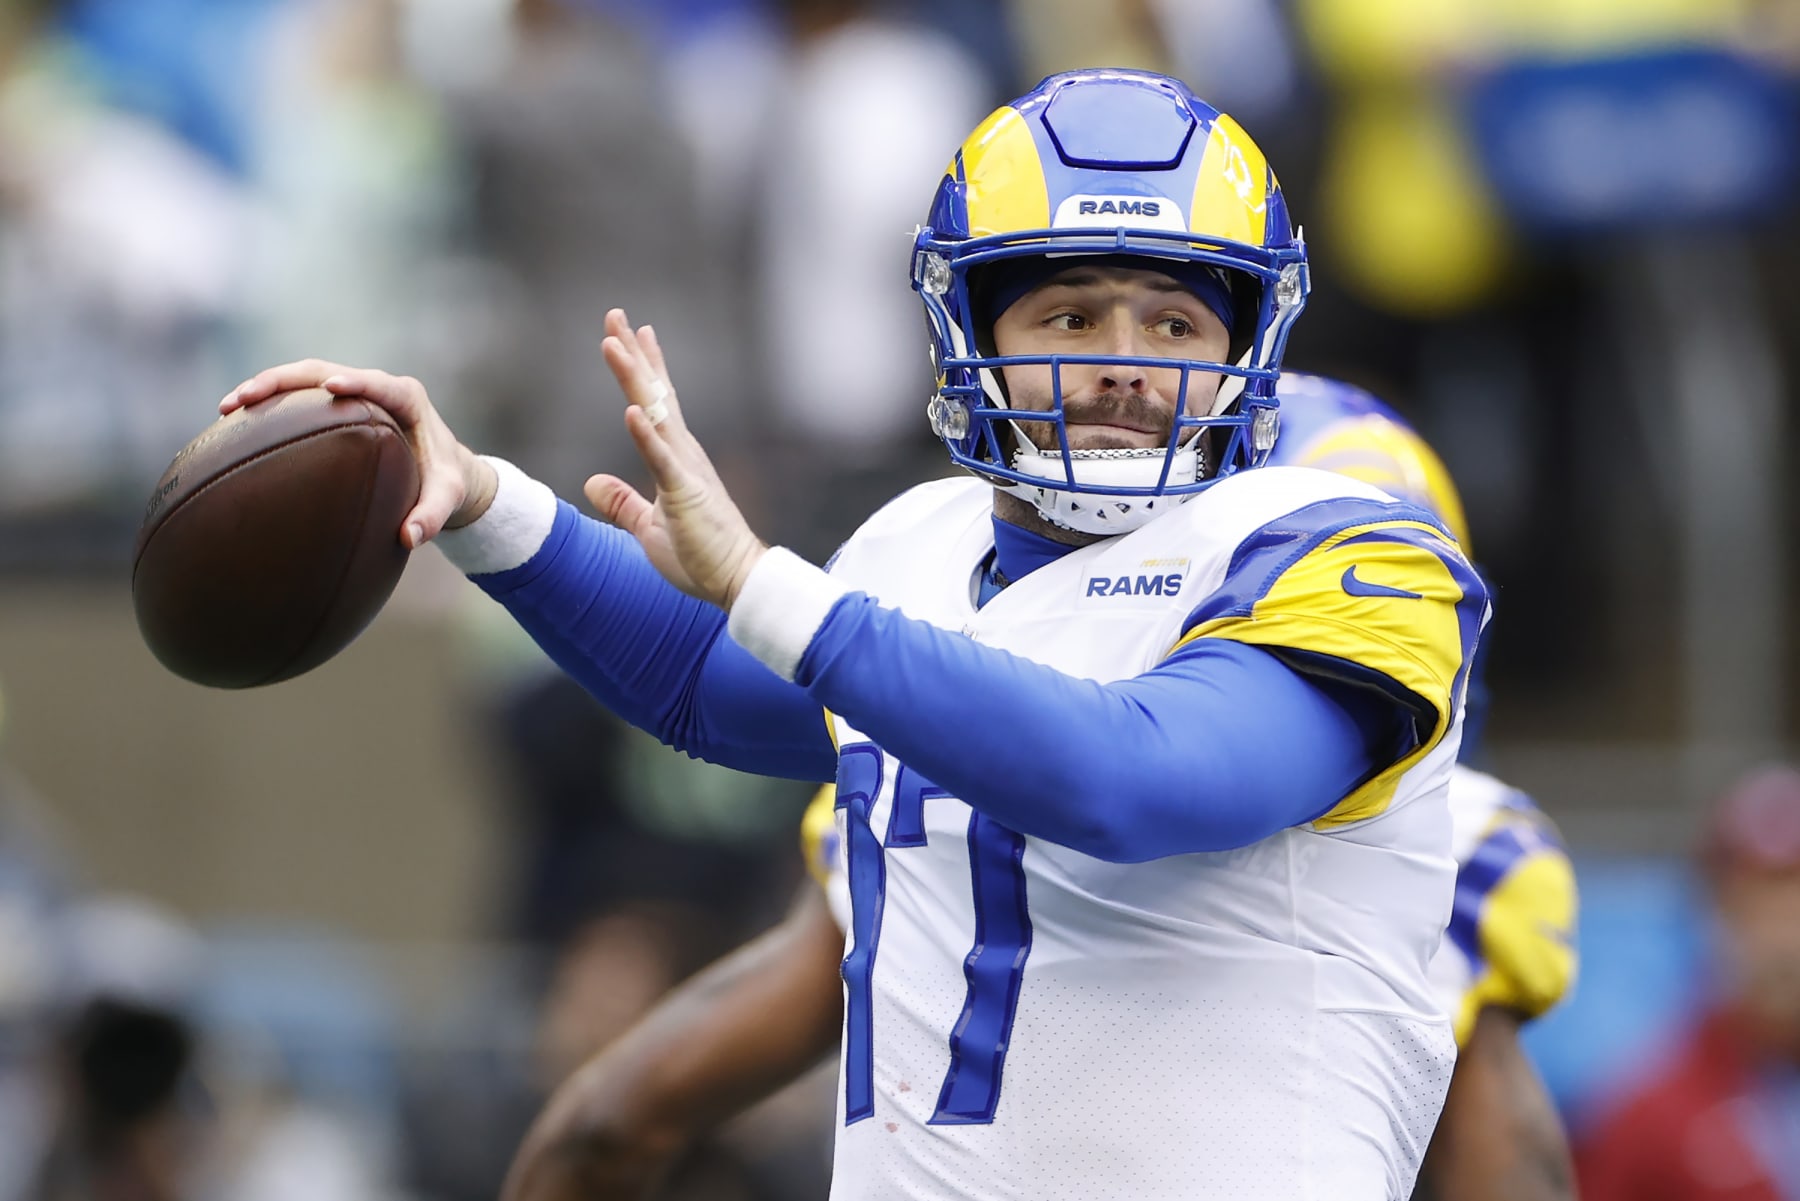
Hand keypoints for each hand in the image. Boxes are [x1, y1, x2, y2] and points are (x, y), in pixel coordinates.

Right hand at [220, 360, 494, 548]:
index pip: (377, 384)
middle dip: (282, 381)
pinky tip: (238, 422)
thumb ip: (432, 517)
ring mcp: (355, 390)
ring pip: (304, 379)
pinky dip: (271, 403)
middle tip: (244, 399)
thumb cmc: (447, 481)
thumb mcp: (447, 499)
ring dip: (266, 388)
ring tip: (228, 408)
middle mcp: (378, 387)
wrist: (447, 469)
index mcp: (407, 398)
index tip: (329, 389)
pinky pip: (300, 396)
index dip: (354, 382)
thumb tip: (409, 538)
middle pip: (324, 372)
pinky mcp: (338, 402)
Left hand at [588, 310, 765, 608]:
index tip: (626, 334)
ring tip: (613, 343)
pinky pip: (661, 460)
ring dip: (633, 378)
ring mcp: (685, 470)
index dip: (641, 368)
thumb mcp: (648, 527)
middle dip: (633, 354)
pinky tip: (630, 409)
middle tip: (614, 315)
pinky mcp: (686, 494)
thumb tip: (591, 482)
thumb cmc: (699, 556)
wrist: (737, 580)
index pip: (655, 404)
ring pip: (655, 413)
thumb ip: (622, 502)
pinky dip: (645, 434)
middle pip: (654, 393)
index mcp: (676, 459)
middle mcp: (683, 453)